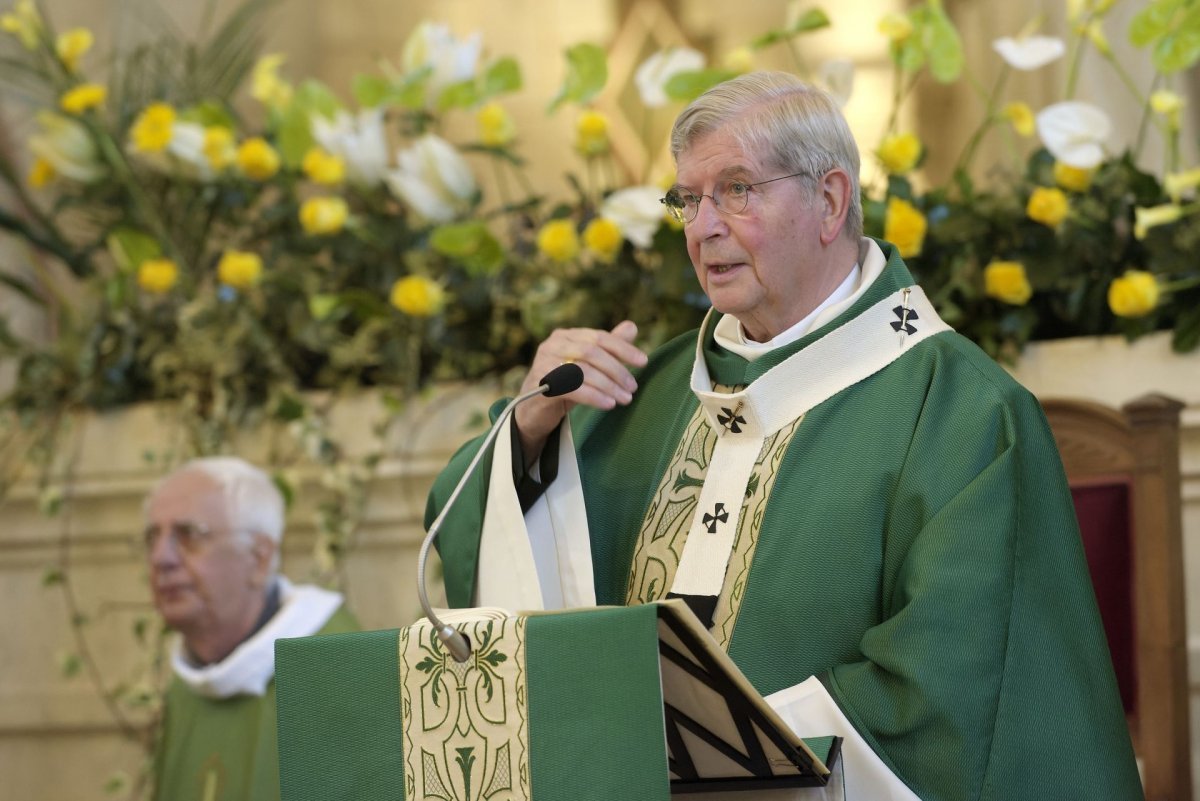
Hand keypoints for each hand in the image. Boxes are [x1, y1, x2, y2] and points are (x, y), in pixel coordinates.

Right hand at [513, 320, 647, 461]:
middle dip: (617, 370)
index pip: (599, 337)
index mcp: (566, 336)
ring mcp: (544, 363)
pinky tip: (608, 404)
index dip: (623, 348)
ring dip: (609, 386)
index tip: (643, 362)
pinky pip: (573, 388)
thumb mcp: (588, 366)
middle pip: (592, 352)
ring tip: (625, 399)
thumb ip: (608, 347)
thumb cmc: (564, 385)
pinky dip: (594, 396)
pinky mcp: (541, 384)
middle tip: (633, 387)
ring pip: (584, 370)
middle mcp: (553, 344)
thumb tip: (632, 327)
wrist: (533, 412)